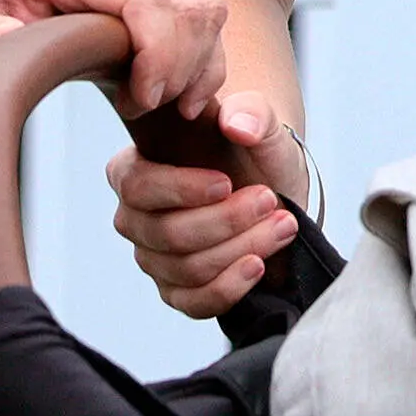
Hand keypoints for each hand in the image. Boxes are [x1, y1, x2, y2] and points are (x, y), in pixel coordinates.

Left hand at [0, 0, 228, 112]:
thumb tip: (11, 73)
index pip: (151, 0)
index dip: (161, 54)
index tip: (141, 101)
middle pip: (192, 7)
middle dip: (184, 67)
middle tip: (144, 108)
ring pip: (205, 12)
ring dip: (197, 65)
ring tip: (158, 106)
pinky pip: (194, 21)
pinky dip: (195, 61)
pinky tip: (162, 96)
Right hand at [108, 88, 318, 316]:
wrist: (274, 189)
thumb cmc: (252, 152)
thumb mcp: (260, 124)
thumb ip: (251, 112)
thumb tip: (237, 124)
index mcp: (132, 171)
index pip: (137, 187)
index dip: (181, 189)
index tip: (226, 182)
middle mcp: (135, 219)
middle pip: (166, 233)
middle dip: (226, 220)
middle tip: (270, 199)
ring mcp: (154, 260)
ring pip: (187, 268)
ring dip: (242, 247)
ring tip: (283, 224)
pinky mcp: (179, 292)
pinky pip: (194, 303)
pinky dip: (230, 288)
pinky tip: (259, 264)